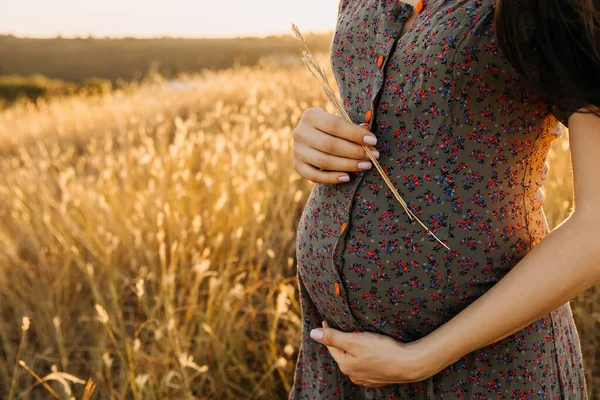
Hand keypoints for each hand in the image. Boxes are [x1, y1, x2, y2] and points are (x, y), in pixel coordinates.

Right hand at [292, 107, 379, 183]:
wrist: (310, 137)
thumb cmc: (330, 128)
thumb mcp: (339, 122)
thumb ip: (352, 127)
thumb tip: (366, 132)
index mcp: (311, 116)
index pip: (334, 125)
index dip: (355, 134)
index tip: (373, 141)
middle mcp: (300, 132)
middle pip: (329, 145)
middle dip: (354, 152)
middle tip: (372, 156)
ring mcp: (297, 150)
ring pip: (324, 161)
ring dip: (347, 165)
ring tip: (365, 165)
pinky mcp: (297, 166)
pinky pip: (314, 176)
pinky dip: (331, 178)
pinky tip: (347, 177)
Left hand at [309, 321, 438, 386]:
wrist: (409, 364)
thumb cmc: (382, 350)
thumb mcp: (354, 341)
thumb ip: (333, 337)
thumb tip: (312, 333)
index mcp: (345, 365)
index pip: (331, 345)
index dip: (328, 331)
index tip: (326, 319)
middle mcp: (354, 375)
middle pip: (343, 353)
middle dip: (340, 341)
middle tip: (340, 326)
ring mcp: (367, 378)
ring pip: (355, 359)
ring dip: (353, 349)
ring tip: (355, 337)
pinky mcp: (379, 378)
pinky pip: (367, 364)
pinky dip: (365, 356)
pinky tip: (370, 351)